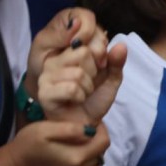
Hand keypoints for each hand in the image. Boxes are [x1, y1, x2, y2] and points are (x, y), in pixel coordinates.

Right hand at [7, 120, 108, 165]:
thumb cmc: (27, 146)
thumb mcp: (45, 129)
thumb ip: (71, 129)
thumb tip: (91, 130)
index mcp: (76, 158)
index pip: (104, 142)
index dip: (101, 130)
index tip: (92, 125)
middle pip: (101, 154)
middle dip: (95, 143)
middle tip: (82, 135)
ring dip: (91, 157)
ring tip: (76, 149)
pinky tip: (73, 163)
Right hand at [27, 8, 125, 122]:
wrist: (86, 125)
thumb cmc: (94, 100)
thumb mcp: (110, 78)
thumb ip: (116, 62)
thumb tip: (121, 45)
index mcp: (68, 53)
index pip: (88, 40)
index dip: (100, 56)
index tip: (99, 70)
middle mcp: (54, 60)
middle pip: (83, 53)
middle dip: (93, 73)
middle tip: (88, 85)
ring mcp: (47, 75)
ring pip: (78, 72)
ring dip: (87, 88)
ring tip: (82, 94)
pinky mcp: (44, 92)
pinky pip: (71, 88)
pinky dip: (80, 97)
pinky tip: (75, 101)